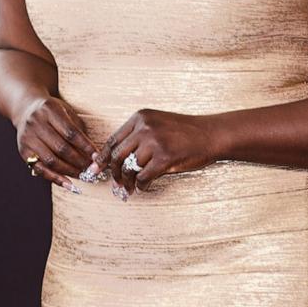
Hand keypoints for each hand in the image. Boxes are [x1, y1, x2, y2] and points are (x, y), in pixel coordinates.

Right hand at [15, 96, 97, 189]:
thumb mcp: (66, 112)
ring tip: (83, 175)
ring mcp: (28, 138)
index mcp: (49, 110)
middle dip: (79, 161)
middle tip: (92, 169)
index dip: (86, 146)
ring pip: (51, 160)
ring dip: (70, 171)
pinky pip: (40, 169)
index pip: (71, 132)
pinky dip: (55, 178)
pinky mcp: (23, 151)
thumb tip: (93, 154)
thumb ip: (78, 130)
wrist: (26, 110)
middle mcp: (36, 123)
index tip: (97, 157)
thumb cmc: (52, 112)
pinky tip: (68, 184)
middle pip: (61, 148)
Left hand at [101, 109, 218, 194]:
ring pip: (129, 168)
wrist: (211, 134)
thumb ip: (138, 136)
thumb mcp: (158, 124)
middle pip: (117, 155)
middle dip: (114, 174)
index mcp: (140, 117)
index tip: (95, 169)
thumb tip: (116, 158)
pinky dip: (141, 186)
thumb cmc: (185, 132)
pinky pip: (143, 177)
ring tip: (130, 189)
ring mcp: (155, 142)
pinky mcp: (165, 158)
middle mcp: (145, 127)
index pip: (113, 139)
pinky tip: (144, 187)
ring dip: (127, 182)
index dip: (103, 157)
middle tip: (116, 184)